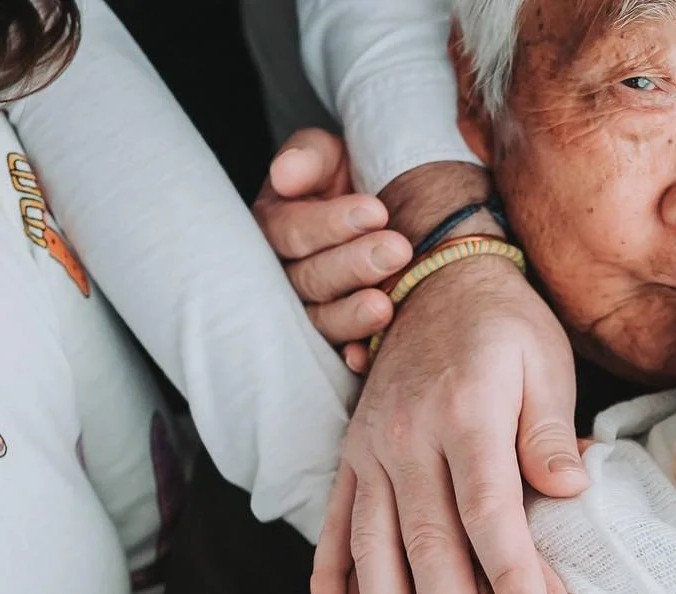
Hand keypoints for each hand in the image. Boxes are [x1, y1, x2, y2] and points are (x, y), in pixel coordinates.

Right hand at [253, 128, 411, 372]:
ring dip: (352, 314)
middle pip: (308, 278)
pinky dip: (354, 356)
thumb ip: (309, 157)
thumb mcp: (332, 155)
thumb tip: (284, 176)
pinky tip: (368, 355)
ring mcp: (314, 308)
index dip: (328, 223)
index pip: (290, 231)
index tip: (375, 211)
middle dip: (353, 265)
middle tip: (397, 250)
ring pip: (321, 320)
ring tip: (385, 305)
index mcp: (278, 225)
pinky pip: (341, 353)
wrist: (396, 207)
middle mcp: (288, 272)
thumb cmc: (356, 177)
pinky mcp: (343, 337)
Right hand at [309, 161, 588, 593]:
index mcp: (465, 417)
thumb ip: (549, 430)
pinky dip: (331, 585)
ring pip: (373, 556)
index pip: (491, 513)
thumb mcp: (544, 363)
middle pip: (428, 552)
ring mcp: (368, 454)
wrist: (439, 277)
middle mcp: (406, 442)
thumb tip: (570, 488)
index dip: (513, 578)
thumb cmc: (508, 328)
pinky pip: (334, 530)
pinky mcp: (348, 459)